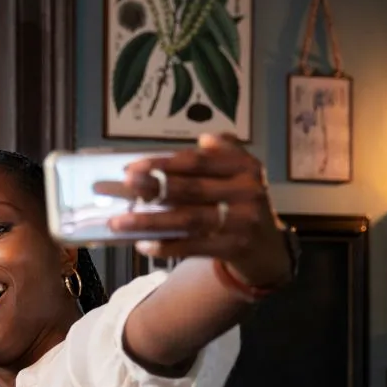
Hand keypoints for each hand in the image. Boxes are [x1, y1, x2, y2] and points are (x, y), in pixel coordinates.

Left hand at [101, 133, 291, 289]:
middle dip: (151, 188)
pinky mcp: (235, 247)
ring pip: (187, 219)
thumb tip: (203, 138)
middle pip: (190, 189)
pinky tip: (142, 244)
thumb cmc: (240, 205)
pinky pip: (193, 246)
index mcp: (245, 167)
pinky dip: (166, 246)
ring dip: (149, 221)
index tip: (131, 167)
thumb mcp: (239, 175)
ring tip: (118, 222)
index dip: (163, 164)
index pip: (198, 162)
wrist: (268, 248)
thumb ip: (220, 155)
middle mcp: (247, 191)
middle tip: (121, 187)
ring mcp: (243, 221)